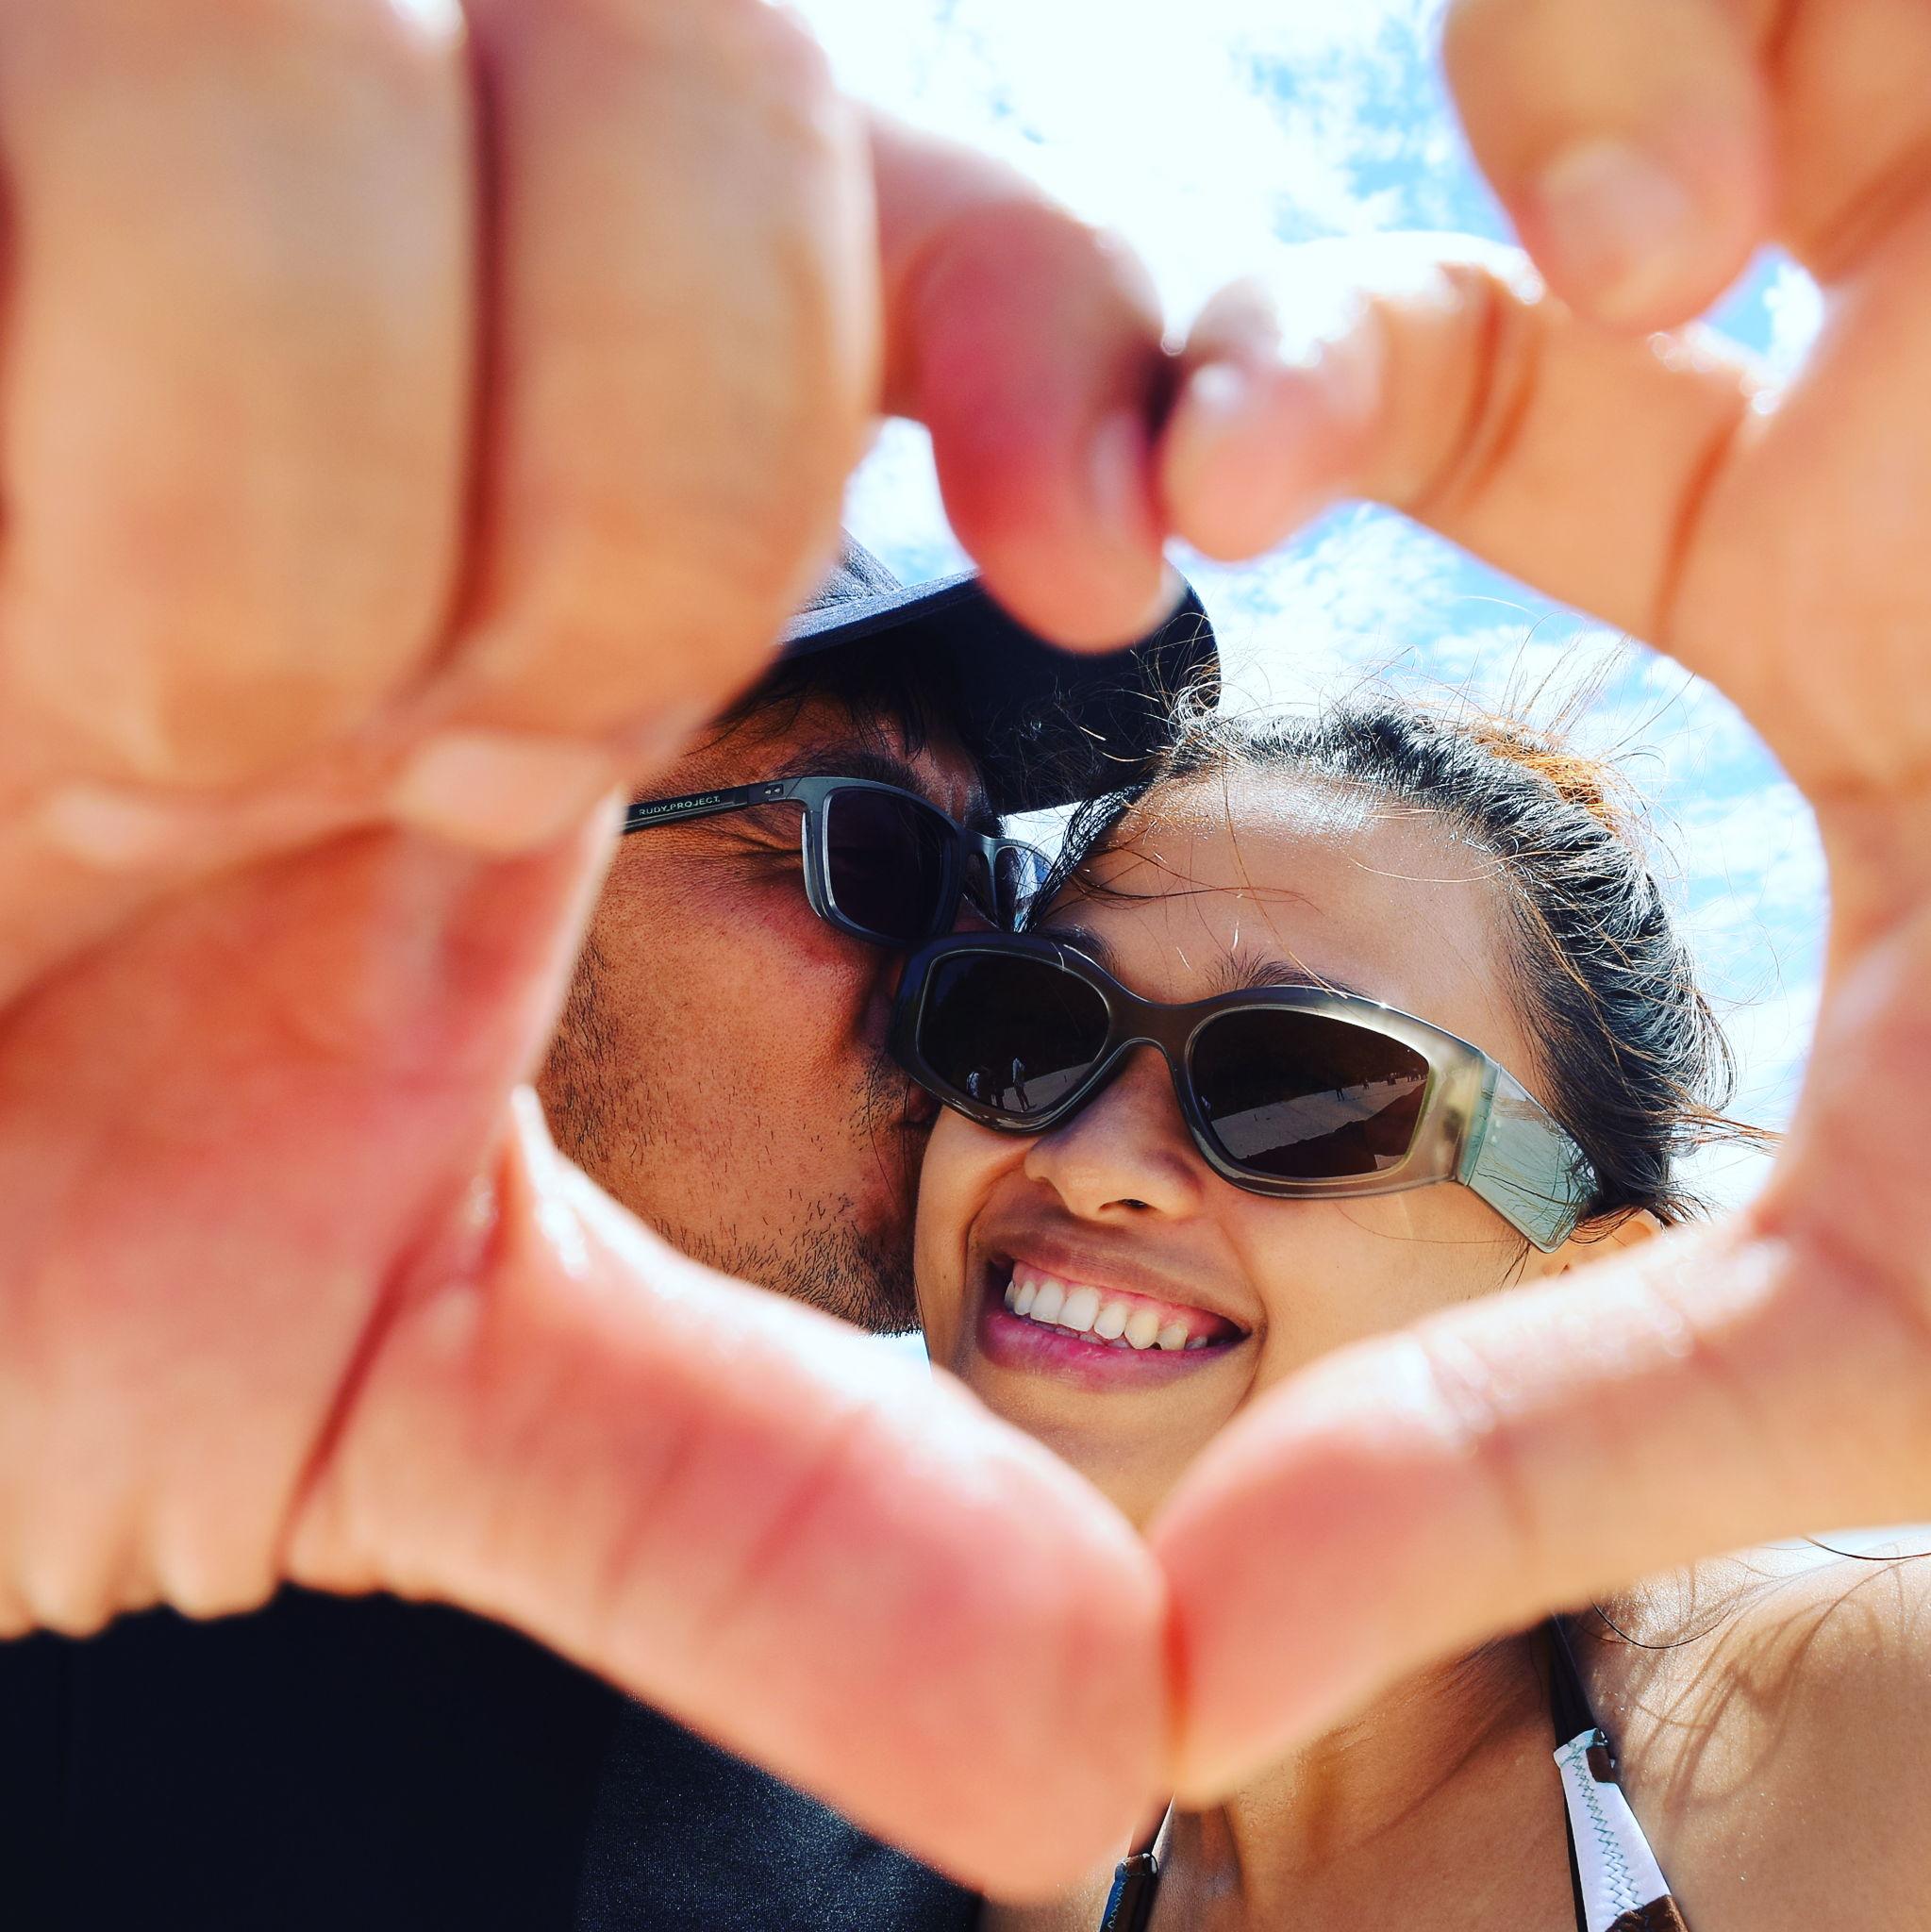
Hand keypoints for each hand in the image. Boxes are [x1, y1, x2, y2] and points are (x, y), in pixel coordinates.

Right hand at [0, 0, 1185, 1892]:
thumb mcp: (395, 1375)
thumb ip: (771, 1516)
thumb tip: (1107, 1752)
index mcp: (538, 517)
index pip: (926, 228)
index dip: (1068, 330)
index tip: (1110, 559)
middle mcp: (348, 271)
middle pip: (702, 85)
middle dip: (626, 482)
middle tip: (432, 764)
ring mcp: (86, 164)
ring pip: (345, 41)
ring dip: (303, 478)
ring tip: (150, 725)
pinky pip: (77, 84)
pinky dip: (79, 402)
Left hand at [1149, 0, 1930, 1795]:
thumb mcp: (1867, 1333)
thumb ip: (1510, 1457)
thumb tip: (1167, 1659)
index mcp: (1857, 564)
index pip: (1491, 362)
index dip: (1303, 373)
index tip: (1184, 490)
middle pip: (1627, 57)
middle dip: (1502, 87)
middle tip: (1437, 305)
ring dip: (1648, 25)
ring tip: (1684, 220)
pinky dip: (1823, 6)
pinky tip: (1796, 162)